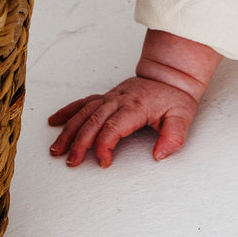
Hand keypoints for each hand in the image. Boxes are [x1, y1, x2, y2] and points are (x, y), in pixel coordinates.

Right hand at [48, 75, 197, 167]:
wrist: (171, 74)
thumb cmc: (175, 97)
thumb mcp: (183, 116)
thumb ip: (174, 136)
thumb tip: (160, 154)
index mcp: (136, 106)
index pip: (113, 127)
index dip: (105, 146)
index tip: (105, 162)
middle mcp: (119, 100)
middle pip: (93, 121)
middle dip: (80, 143)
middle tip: (72, 162)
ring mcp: (111, 97)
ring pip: (84, 112)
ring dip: (69, 130)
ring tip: (56, 149)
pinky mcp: (108, 96)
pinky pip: (84, 102)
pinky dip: (68, 111)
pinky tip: (54, 121)